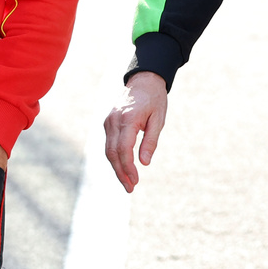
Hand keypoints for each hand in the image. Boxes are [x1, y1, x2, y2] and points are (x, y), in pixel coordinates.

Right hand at [104, 72, 166, 192]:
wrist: (144, 80)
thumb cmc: (154, 99)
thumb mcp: (158, 119)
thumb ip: (151, 141)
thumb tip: (144, 163)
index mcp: (128, 119)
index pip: (123, 149)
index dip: (128, 168)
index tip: (135, 181)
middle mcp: (114, 121)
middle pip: (112, 153)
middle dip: (120, 173)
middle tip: (130, 188)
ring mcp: (109, 121)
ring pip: (108, 150)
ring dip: (116, 168)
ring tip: (127, 182)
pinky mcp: (108, 122)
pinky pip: (109, 143)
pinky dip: (114, 157)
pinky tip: (123, 167)